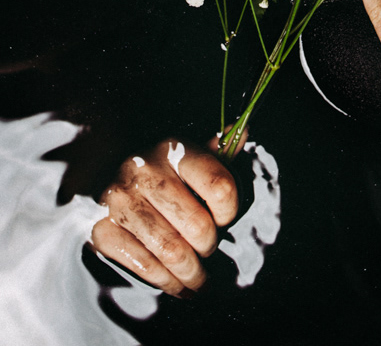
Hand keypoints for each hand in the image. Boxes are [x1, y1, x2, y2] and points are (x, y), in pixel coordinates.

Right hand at [91, 136, 239, 295]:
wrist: (99, 172)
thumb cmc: (157, 169)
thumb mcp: (184, 154)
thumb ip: (215, 152)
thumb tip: (243, 132)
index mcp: (173, 150)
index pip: (218, 185)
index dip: (229, 210)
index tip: (225, 220)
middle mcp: (145, 172)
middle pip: (196, 225)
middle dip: (209, 247)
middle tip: (209, 251)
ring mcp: (121, 201)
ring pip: (171, 251)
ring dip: (191, 273)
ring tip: (199, 280)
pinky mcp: (103, 229)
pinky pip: (143, 265)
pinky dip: (166, 282)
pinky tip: (178, 285)